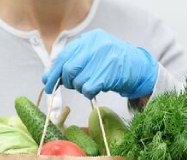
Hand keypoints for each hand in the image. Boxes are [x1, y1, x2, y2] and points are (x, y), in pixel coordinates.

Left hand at [42, 29, 157, 99]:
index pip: (64, 56)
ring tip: (91, 84)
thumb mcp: (93, 56)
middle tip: (74, 85)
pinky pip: (88, 89)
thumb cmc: (113, 64)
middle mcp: (95, 46)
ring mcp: (103, 59)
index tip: (48, 84)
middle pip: (69, 69)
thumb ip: (71, 63)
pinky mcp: (108, 74)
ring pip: (78, 81)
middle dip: (68, 82)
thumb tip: (47, 78)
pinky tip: (95, 89)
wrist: (139, 68)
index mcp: (89, 39)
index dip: (54, 72)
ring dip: (81, 88)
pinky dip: (88, 93)